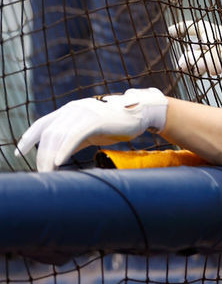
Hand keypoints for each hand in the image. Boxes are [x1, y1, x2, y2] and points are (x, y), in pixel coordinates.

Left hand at [15, 88, 167, 171]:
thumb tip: (59, 155)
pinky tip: (58, 162)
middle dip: (40, 155)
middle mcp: (72, 109)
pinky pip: (74, 136)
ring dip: (49, 157)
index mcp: (69, 111)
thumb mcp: (90, 131)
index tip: (19, 152)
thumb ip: (74, 138)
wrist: (139, 114)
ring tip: (48, 173)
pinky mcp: (95, 120)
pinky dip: (64, 150)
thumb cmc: (116, 124)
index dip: (28, 138)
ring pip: (58, 136)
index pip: (42, 124)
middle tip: (41, 174)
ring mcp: (83, 113)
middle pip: (48, 134)